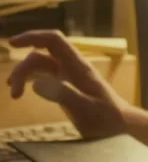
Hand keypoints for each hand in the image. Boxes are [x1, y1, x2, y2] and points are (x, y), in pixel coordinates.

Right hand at [7, 30, 128, 139]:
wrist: (120, 125)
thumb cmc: (107, 118)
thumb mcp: (86, 108)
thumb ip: (64, 94)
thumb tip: (36, 82)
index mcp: (78, 66)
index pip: (54, 41)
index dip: (33, 36)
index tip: (12, 44)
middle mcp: (72, 67)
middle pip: (42, 54)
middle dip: (23, 66)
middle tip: (13, 90)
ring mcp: (68, 75)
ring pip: (41, 65)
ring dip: (25, 74)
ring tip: (15, 94)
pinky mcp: (65, 86)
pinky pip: (44, 76)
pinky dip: (30, 80)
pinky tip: (22, 91)